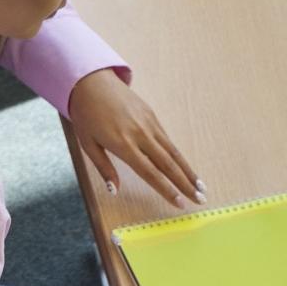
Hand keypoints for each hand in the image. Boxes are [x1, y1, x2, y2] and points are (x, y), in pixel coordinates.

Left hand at [69, 71, 202, 206]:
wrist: (91, 82)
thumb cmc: (86, 115)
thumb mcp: (87, 144)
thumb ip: (104, 168)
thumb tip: (115, 190)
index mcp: (123, 144)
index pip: (150, 172)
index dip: (166, 190)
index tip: (179, 203)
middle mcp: (141, 135)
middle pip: (168, 164)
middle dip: (185, 184)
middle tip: (200, 200)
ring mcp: (149, 124)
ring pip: (173, 152)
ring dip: (188, 171)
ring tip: (201, 187)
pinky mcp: (153, 116)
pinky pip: (168, 140)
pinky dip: (179, 155)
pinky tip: (185, 167)